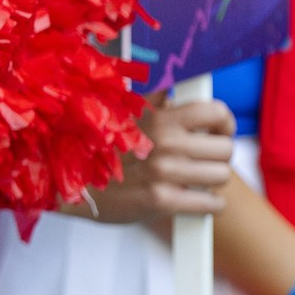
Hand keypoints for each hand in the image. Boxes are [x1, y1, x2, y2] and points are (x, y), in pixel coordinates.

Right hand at [66, 95, 234, 227]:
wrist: (69, 183)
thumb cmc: (97, 149)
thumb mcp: (123, 115)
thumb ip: (153, 103)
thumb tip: (172, 90)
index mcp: (160, 119)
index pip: (215, 112)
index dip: (224, 123)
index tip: (220, 131)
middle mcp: (166, 143)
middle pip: (225, 148)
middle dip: (218, 157)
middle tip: (204, 161)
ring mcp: (164, 173)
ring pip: (221, 177)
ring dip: (212, 182)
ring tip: (196, 182)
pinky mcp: (162, 201)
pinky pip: (210, 204)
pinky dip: (208, 205)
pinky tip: (195, 201)